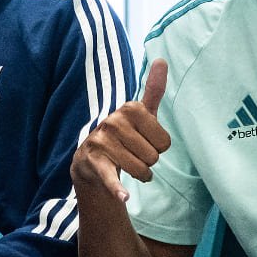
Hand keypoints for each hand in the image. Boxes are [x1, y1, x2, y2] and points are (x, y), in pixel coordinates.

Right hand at [70, 60, 171, 201]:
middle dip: (148, 162)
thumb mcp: (139, 114)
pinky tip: (123, 196)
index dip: (159, 147)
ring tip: (128, 167)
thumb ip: (152, 89)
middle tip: (134, 155)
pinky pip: (111, 177)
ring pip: (140, 169)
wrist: (91, 160)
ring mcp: (101, 142)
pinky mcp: (93, 162)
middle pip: (153, 156)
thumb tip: (162, 59)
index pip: (165, 141)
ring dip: (139, 175)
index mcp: (130, 108)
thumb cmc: (123, 135)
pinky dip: (117, 188)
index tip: (146, 142)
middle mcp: (113, 122)